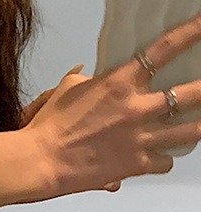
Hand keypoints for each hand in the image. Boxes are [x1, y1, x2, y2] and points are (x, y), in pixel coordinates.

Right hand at [21, 10, 200, 199]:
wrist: (39, 162)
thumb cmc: (48, 127)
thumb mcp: (65, 91)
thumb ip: (84, 80)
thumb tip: (86, 74)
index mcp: (120, 82)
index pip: (165, 49)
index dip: (192, 32)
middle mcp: (137, 108)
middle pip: (191, 94)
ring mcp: (140, 138)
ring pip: (189, 132)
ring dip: (199, 128)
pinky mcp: (134, 165)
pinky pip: (165, 162)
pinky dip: (164, 160)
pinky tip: (161, 158)